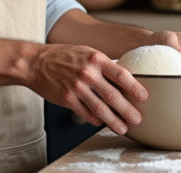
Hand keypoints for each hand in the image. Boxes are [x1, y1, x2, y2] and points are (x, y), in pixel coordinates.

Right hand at [26, 44, 146, 135]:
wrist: (36, 63)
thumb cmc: (64, 56)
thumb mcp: (87, 52)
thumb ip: (104, 65)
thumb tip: (124, 79)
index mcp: (96, 59)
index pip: (121, 74)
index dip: (134, 87)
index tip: (144, 96)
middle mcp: (87, 73)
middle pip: (113, 95)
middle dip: (128, 110)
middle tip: (137, 119)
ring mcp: (76, 87)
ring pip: (100, 109)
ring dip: (114, 121)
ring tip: (123, 128)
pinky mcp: (67, 100)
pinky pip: (86, 113)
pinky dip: (95, 120)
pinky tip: (102, 122)